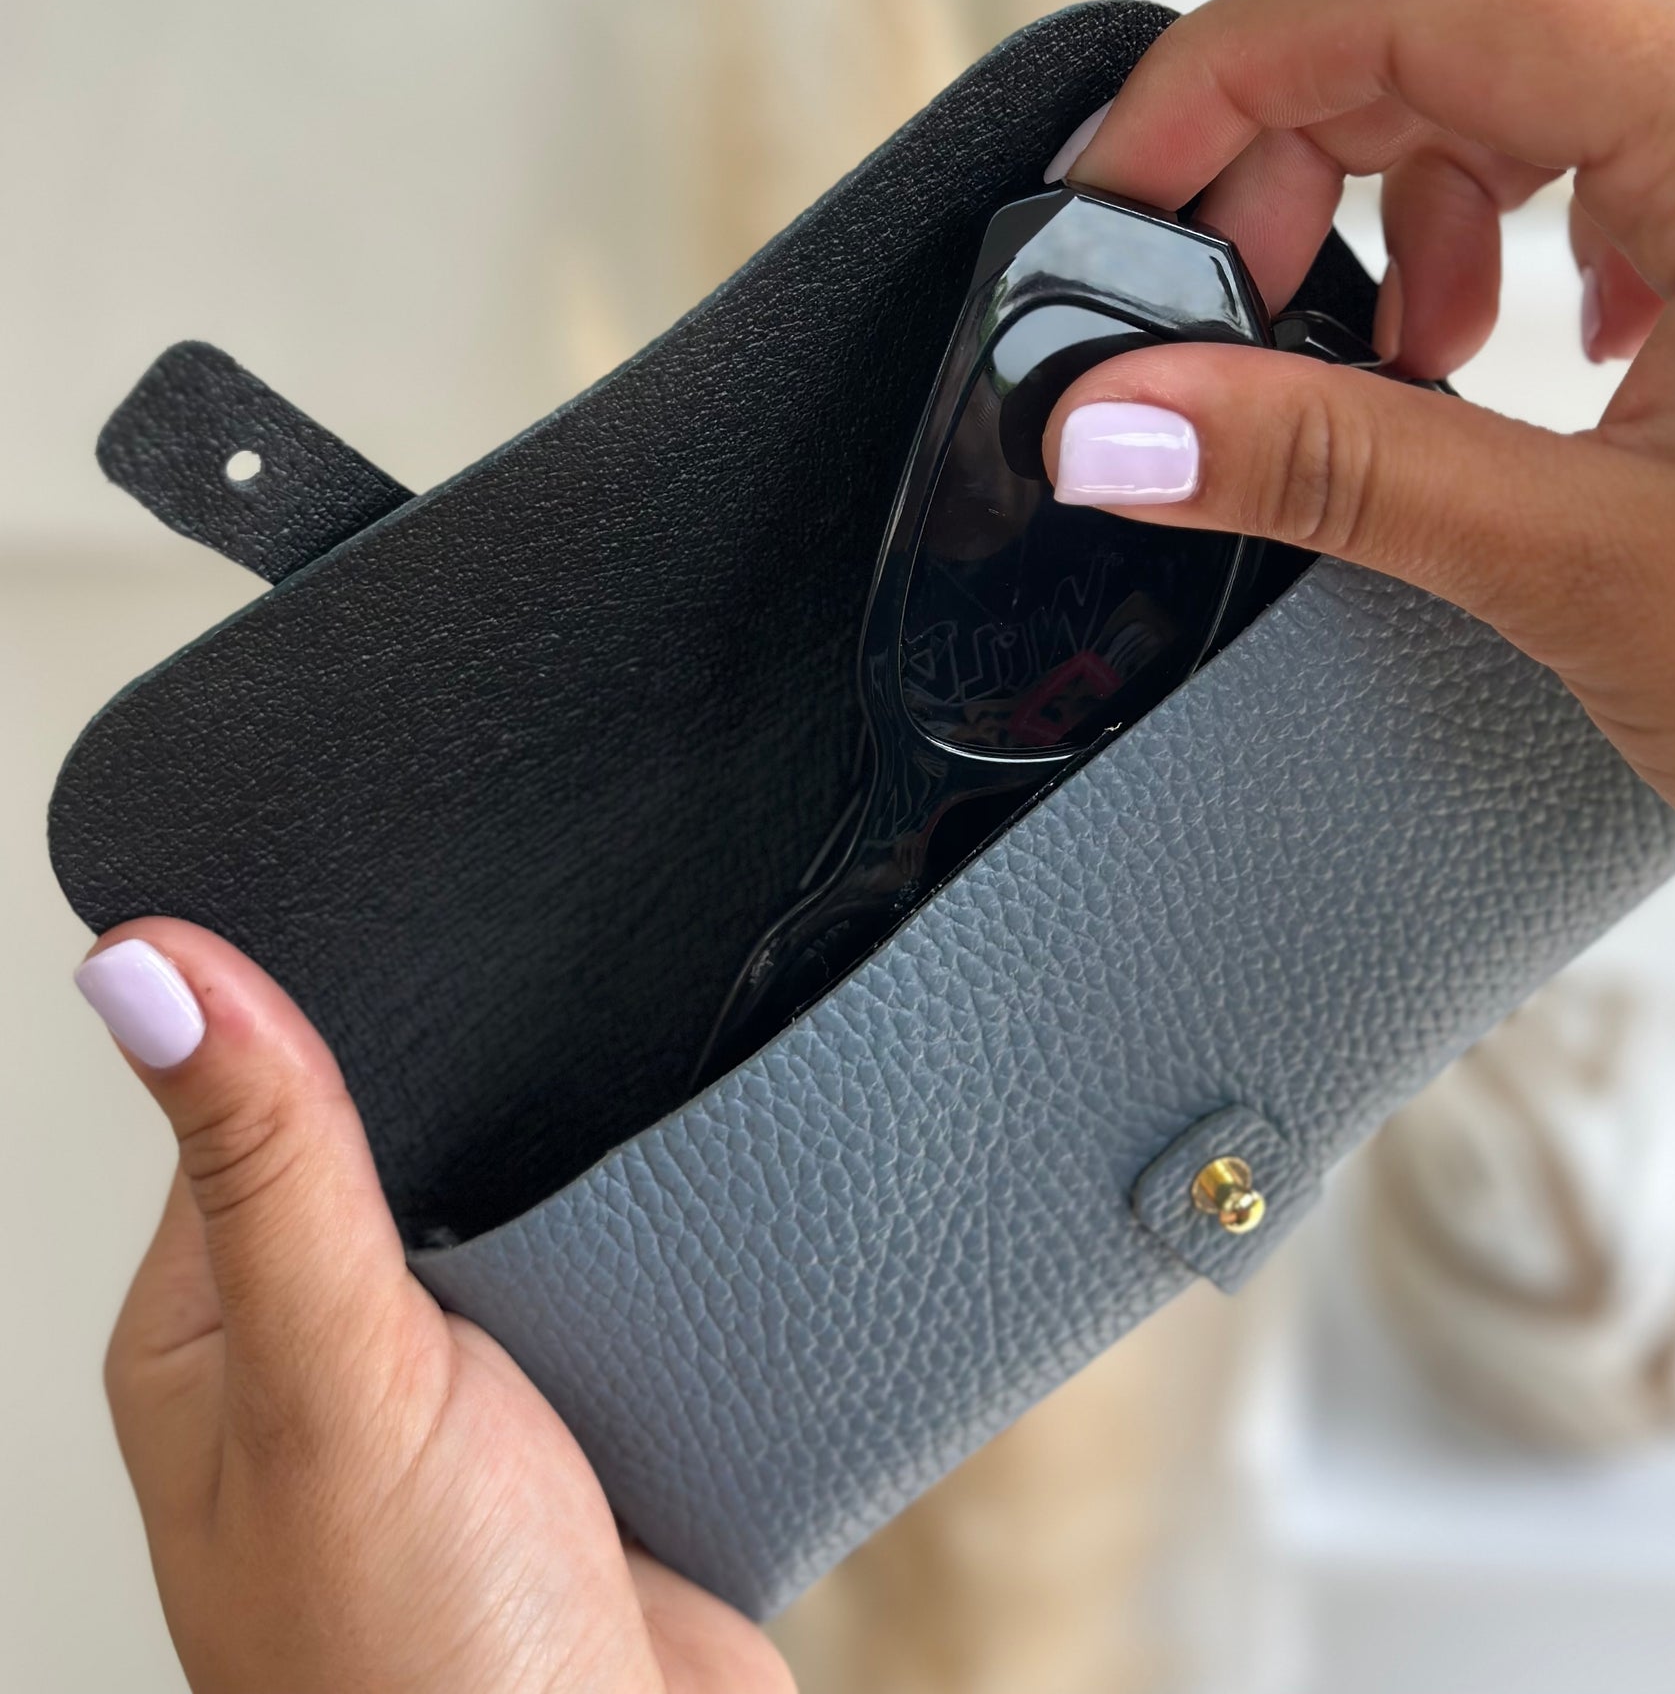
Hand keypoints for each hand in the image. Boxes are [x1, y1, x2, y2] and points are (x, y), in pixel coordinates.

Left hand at [81, 920, 791, 1693]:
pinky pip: (629, 1276)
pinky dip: (663, 1239)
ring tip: (641, 1093)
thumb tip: (142, 969)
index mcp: (219, 1328)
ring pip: (529, 1204)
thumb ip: (266, 1172)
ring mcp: (471, 1385)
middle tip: (561, 1003)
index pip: (251, 1100)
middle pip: (408, 1144)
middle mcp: (336, 1351)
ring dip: (587, 1167)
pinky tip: (685, 1204)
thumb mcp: (330, 1386)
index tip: (410, 904)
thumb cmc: (418, 1672)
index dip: (325, 1004)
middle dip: (487, 1088)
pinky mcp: (591, 1412)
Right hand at [1044, 0, 1674, 880]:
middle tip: (1215, 302)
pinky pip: (1604, 181)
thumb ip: (1333, 472)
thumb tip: (1126, 423)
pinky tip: (1496, 357)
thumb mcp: (1583, 566)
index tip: (1119, 193)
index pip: (1431, 2)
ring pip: (1531, 99)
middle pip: (1463, 31)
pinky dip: (1498, 253)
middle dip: (1297, 149)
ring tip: (1380, 358)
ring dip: (1400, 207)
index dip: (1233, 76)